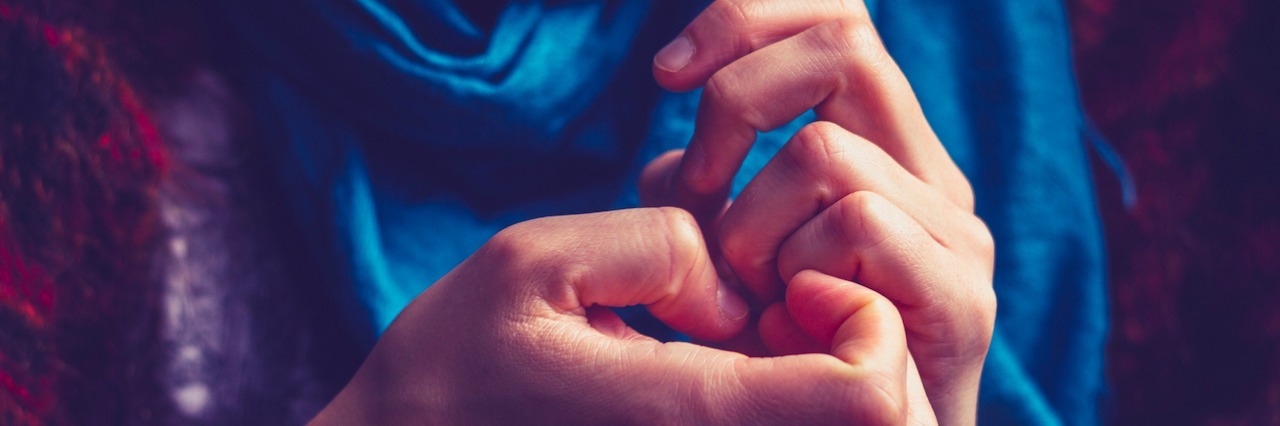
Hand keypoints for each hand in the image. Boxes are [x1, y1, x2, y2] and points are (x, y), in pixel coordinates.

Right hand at [312, 208, 933, 423]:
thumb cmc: (453, 365)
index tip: (797, 278)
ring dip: (829, 374)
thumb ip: (659, 247)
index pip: (868, 398)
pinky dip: (792, 397)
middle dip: (860, 346)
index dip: (866, 320)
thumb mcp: (535, 263)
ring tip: (750, 332)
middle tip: (779, 302)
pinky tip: (729, 361)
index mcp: (689, 418)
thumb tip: (736, 291)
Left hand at [643, 1, 996, 423]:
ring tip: (750, 295)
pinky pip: (859, 222)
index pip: (837, 15)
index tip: (666, 75)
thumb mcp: (725, 248)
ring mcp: (955, 232)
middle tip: (697, 187)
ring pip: (827, 150)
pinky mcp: (962, 295)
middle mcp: (929, 173)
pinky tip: (788, 319)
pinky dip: (795, 267)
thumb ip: (704, 190)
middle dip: (735, 102)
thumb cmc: (781, 353)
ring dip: (751, 224)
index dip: (746, 18)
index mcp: (884, 146)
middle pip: (843, 44)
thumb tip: (672, 162)